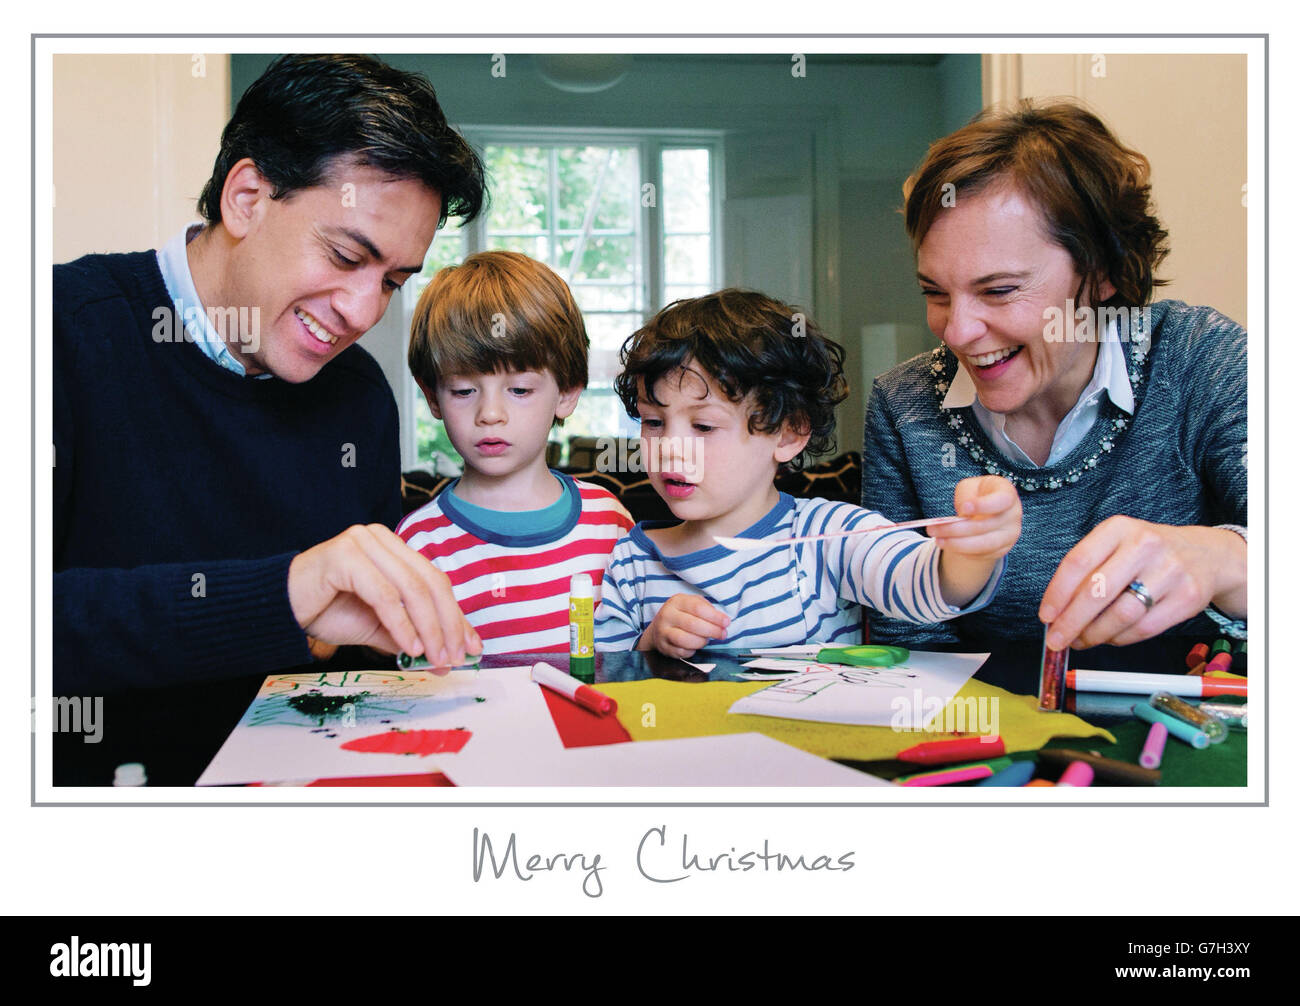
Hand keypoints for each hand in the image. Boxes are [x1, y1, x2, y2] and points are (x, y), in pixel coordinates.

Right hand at [287, 524, 481, 664]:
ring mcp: (363, 542)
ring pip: (411, 588)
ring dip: (428, 628)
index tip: (471, 647)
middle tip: (454, 657)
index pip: (435, 581)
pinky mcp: (345, 555)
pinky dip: (401, 624)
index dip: (456, 615)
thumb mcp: (380, 627)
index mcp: (394, 548)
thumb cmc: (328, 611)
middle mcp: (381, 538)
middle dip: (448, 624)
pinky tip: (410, 647)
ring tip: (434, 657)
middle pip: (430, 582)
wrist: (281, 609)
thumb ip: (413, 636)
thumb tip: (445, 658)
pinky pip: (384, 595)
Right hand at [637, 593, 730, 658]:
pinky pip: (681, 652)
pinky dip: (692, 651)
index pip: (698, 608)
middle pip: (692, 624)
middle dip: (712, 630)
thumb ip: (708, 609)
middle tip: (722, 634)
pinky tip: (695, 646)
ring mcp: (663, 631)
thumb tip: (722, 621)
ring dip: (701, 641)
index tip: (726, 622)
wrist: (659, 627)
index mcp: (677, 601)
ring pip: (685, 639)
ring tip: (707, 640)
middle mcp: (667, 615)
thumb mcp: (693, 604)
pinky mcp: (663, 646)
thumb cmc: (682, 614)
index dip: (715, 616)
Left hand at [929, 475, 1021, 561]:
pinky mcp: (1002, 549)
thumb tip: (964, 514)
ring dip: (957, 544)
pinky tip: (948, 544)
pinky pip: (981, 554)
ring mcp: (1009, 535)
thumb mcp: (970, 487)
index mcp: (1007, 493)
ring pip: (984, 544)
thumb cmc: (977, 494)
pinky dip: (962, 551)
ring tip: (937, 540)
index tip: (964, 508)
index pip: (1002, 500)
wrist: (987, 512)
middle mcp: (1013, 515)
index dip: (984, 506)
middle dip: (957, 529)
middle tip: (933, 529)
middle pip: (986, 526)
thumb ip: (967, 496)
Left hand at [1038, 518, 1246, 649]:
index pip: (1078, 562)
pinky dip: (1119, 639)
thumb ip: (1087, 570)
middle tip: (1057, 639)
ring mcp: (1170, 571)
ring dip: (1094, 634)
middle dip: (1071, 622)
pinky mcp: (1188, 597)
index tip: (1045, 616)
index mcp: (1119, 528)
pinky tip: (1109, 637)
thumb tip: (1056, 612)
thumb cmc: (1146, 553)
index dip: (1057, 594)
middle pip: (1097, 592)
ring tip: (1081, 640)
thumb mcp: (1116, 545)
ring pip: (1121, 614)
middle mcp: (1145, 545)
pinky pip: (1144, 628)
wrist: (1205, 554)